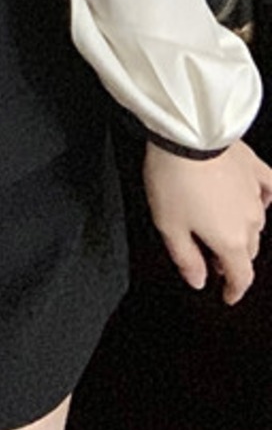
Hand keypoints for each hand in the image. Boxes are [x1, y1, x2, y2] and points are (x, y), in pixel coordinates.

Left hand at [143, 138, 271, 304]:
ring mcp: (255, 193)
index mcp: (230, 240)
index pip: (240, 277)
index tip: (228, 295)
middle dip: (231, 258)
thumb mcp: (169, 226)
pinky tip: (261, 198)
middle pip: (247, 250)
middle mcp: (250, 220)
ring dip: (242, 230)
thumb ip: (186, 258)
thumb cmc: (174, 178)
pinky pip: (268, 187)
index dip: (234, 290)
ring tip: (220, 225)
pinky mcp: (254, 167)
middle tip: (210, 255)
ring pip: (256, 223)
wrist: (186, 134)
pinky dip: (266, 196)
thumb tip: (197, 281)